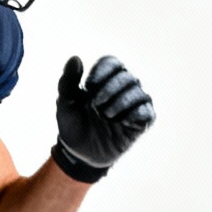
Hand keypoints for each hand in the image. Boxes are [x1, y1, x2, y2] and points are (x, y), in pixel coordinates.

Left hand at [52, 55, 155, 182]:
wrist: (79, 154)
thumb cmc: (73, 125)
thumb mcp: (65, 104)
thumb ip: (68, 81)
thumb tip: (75, 58)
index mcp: (104, 80)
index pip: (112, 62)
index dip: (101, 72)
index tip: (88, 88)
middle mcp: (122, 88)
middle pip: (126, 76)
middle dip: (109, 89)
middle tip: (96, 105)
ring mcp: (134, 104)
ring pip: (138, 92)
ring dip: (120, 102)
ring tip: (107, 115)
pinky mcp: (142, 121)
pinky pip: (147, 111)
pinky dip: (133, 115)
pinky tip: (120, 122)